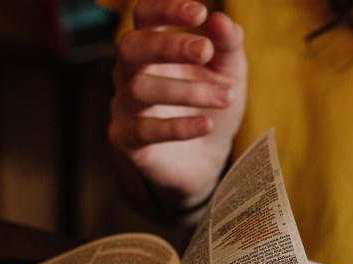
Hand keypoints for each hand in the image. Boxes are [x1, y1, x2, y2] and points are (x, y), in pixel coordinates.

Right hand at [109, 0, 246, 208]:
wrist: (205, 159)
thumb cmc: (210, 104)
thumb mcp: (228, 72)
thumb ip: (228, 45)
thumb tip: (221, 19)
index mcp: (151, 46)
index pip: (145, 15)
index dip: (166, 9)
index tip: (200, 12)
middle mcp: (130, 72)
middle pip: (131, 47)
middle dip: (168, 46)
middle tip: (205, 51)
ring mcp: (124, 106)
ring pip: (139, 89)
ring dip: (185, 90)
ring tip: (224, 97)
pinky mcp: (126, 140)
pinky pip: (144, 130)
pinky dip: (177, 127)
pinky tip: (206, 124)